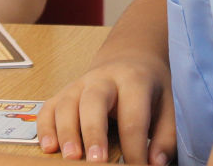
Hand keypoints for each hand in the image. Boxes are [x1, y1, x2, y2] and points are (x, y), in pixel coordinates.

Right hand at [38, 54, 175, 164]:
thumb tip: (156, 164)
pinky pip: (49, 107)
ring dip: (66, 132)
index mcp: (133, 80)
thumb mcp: (167, 106)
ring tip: (70, 158)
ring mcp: (79, 84)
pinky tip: (48, 147)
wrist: (129, 57)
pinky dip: (46, 127)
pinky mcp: (64, 92)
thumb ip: (165, 137)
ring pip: (67, 103)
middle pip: (94, 102)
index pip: (133, 116)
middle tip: (95, 161)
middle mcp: (103, 79)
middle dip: (93, 133)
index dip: (134, 147)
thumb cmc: (148, 87)